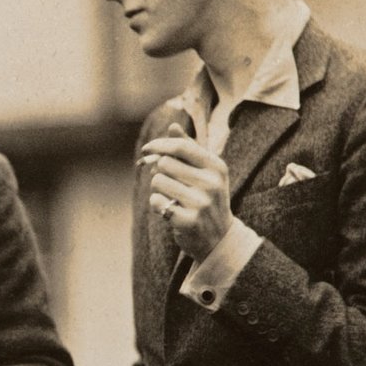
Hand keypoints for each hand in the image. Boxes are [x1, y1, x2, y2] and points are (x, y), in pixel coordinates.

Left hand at [139, 122, 232, 260]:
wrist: (218, 239)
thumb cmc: (208, 199)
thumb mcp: (206, 173)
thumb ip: (189, 149)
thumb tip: (172, 126)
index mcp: (216, 167)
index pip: (180, 146)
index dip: (159, 145)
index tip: (147, 149)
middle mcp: (211, 183)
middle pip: (164, 163)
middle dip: (158, 170)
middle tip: (167, 182)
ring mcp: (201, 203)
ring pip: (158, 181)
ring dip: (157, 189)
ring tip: (171, 198)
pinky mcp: (188, 221)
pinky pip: (156, 202)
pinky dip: (157, 205)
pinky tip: (170, 211)